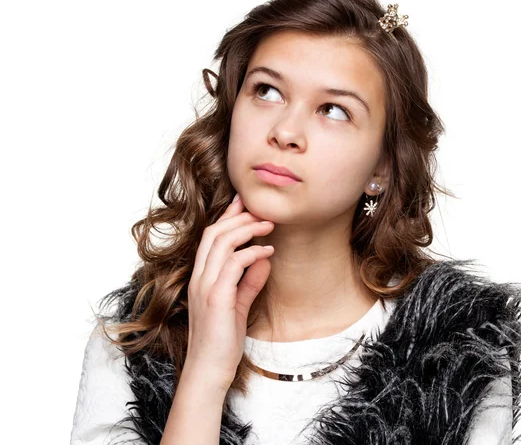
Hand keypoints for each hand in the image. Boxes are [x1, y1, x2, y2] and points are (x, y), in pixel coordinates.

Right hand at [185, 193, 274, 388]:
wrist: (209, 371)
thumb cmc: (222, 341)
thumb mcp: (238, 306)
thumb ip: (248, 282)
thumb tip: (264, 259)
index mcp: (201, 278)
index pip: (211, 238)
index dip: (227, 217)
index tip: (244, 202)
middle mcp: (199, 278)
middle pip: (214, 233)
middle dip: (239, 216)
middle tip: (262, 210)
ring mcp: (204, 287)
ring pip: (221, 243)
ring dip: (247, 229)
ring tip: (269, 225)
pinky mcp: (216, 298)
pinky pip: (233, 264)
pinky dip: (252, 253)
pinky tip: (268, 252)